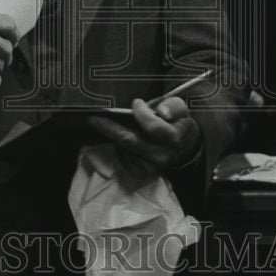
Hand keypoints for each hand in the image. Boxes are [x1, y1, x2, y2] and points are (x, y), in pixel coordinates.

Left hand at [88, 96, 202, 177]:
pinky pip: (122, 157)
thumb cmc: (177, 123)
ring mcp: (150, 167)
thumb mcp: (180, 109)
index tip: (136, 103)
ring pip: (123, 148)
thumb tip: (161, 111)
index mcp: (172, 139)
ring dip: (114, 135)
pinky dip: (118, 146)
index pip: (153, 127)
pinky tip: (122, 138)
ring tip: (110, 124)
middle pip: (129, 140)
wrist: (183, 147)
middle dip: (109, 127)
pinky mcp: (141, 173)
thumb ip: (172, 106)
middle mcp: (161, 156)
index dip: (142, 113)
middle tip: (93, 117)